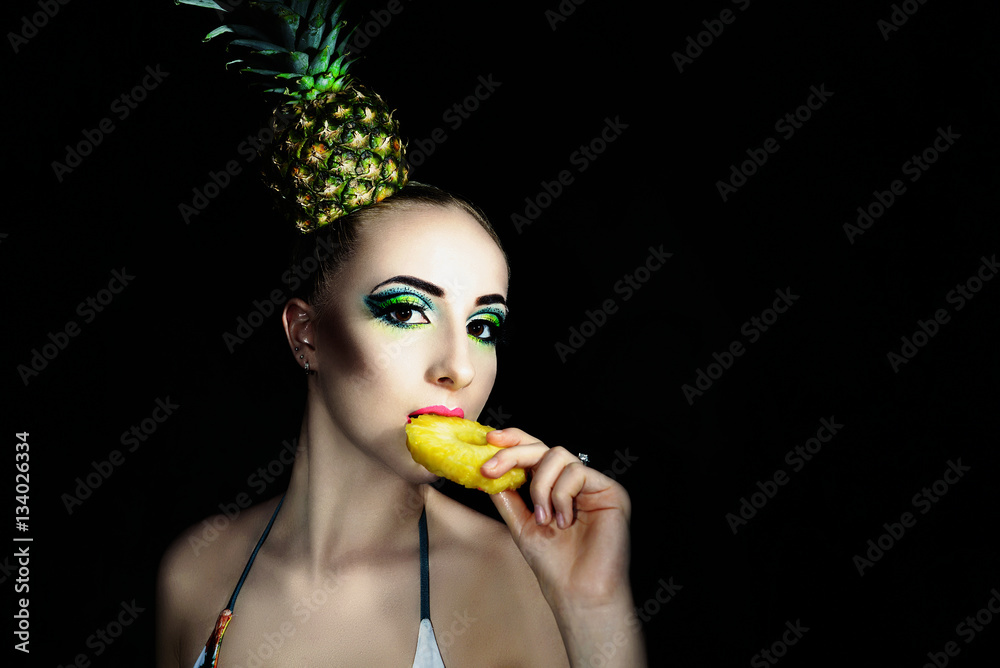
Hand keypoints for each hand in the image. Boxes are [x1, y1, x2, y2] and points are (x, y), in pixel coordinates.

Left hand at [481, 428, 632, 609]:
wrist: (578, 593)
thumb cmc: (555, 564)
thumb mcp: (520, 523)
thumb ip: (507, 495)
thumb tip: (486, 470)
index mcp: (555, 486)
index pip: (534, 452)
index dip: (513, 440)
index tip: (489, 441)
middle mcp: (574, 481)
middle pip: (543, 447)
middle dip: (513, 454)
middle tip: (490, 469)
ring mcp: (593, 484)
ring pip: (558, 455)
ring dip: (540, 486)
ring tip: (542, 518)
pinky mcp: (610, 490)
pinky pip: (577, 473)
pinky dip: (561, 495)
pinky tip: (564, 521)